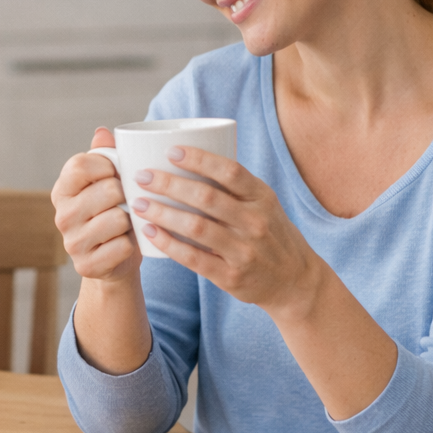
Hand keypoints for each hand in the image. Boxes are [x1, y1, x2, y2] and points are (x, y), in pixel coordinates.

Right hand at [52, 128, 142, 284]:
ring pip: (118, 218)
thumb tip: (102, 132)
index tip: (117, 173)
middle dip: (126, 194)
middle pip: (107, 190)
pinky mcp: (86, 266)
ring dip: (131, 220)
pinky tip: (127, 244)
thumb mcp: (107, 182)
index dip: (108, 165)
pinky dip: (132, 244)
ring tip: (128, 223)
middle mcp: (61, 216)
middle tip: (128, 202)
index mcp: (62, 190)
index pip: (81, 164)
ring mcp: (71, 243)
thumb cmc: (114, 212)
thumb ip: (104, 156)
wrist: (115, 260)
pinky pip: (122, 246)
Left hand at [134, 147, 323, 317]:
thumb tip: (185, 158)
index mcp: (262, 198)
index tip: (171, 151)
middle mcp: (255, 222)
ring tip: (138, 203)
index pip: (230, 171)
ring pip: (196, 227)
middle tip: (141, 176)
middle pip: (206, 197)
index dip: (199, 159)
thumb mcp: (263, 204)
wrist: (294, 281)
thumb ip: (233, 186)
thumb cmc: (269, 233)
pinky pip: (193, 258)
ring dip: (162, 213)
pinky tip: (149, 232)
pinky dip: (168, 244)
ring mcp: (244, 251)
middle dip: (169, 184)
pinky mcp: (231, 276)